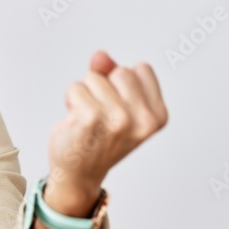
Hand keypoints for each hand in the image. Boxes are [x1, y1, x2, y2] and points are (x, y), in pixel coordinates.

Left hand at [47, 49, 168, 203]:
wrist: (80, 173)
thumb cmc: (99, 137)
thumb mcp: (118, 104)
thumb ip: (112, 74)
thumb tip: (100, 55)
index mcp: (157, 116)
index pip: (141, 69)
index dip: (123, 83)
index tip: (119, 107)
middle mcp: (142, 120)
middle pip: (119, 71)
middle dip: (104, 86)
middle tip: (100, 113)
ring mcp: (118, 120)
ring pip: (94, 78)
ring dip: (85, 93)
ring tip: (87, 118)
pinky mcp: (90, 119)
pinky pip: (76, 88)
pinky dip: (71, 99)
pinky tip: (75, 120)